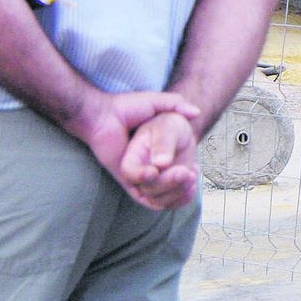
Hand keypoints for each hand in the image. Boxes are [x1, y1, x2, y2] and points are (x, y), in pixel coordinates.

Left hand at [73, 91, 199, 204]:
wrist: (104, 115)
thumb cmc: (127, 107)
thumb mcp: (157, 102)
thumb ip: (176, 104)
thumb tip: (196, 112)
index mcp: (161, 152)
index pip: (182, 172)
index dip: (191, 175)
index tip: (195, 169)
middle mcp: (152, 166)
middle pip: (175, 187)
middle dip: (185, 183)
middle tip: (190, 172)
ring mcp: (141, 175)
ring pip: (163, 196)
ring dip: (174, 188)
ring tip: (183, 174)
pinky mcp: (128, 181)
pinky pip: (145, 198)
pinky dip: (158, 194)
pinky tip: (161, 174)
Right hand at [120, 110, 200, 210]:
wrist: (179, 135)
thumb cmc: (170, 126)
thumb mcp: (167, 127)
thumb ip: (163, 143)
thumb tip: (160, 164)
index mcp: (131, 156)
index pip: (129, 172)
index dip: (140, 175)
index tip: (155, 171)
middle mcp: (138, 175)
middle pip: (146, 190)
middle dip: (168, 182)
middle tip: (185, 170)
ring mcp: (150, 187)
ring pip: (158, 202)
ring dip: (178, 191)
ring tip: (192, 173)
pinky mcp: (163, 193)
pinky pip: (171, 204)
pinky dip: (184, 197)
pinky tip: (193, 181)